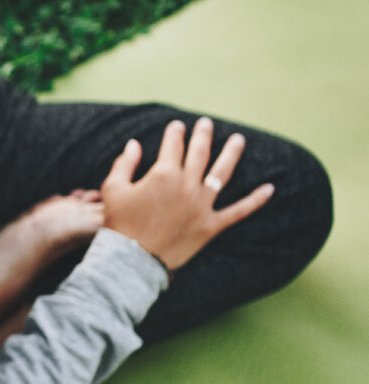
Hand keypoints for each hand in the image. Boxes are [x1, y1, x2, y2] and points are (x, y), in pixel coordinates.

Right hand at [101, 117, 273, 270]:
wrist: (131, 259)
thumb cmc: (119, 224)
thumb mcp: (113, 189)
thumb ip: (124, 163)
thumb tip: (134, 144)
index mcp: (163, 174)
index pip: (173, 145)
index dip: (175, 133)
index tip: (177, 126)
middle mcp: (187, 185)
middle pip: (200, 153)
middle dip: (203, 135)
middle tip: (206, 124)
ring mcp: (201, 205)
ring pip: (222, 174)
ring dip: (231, 154)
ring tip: (239, 140)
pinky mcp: (210, 225)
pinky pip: (239, 211)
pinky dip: (255, 200)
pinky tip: (270, 189)